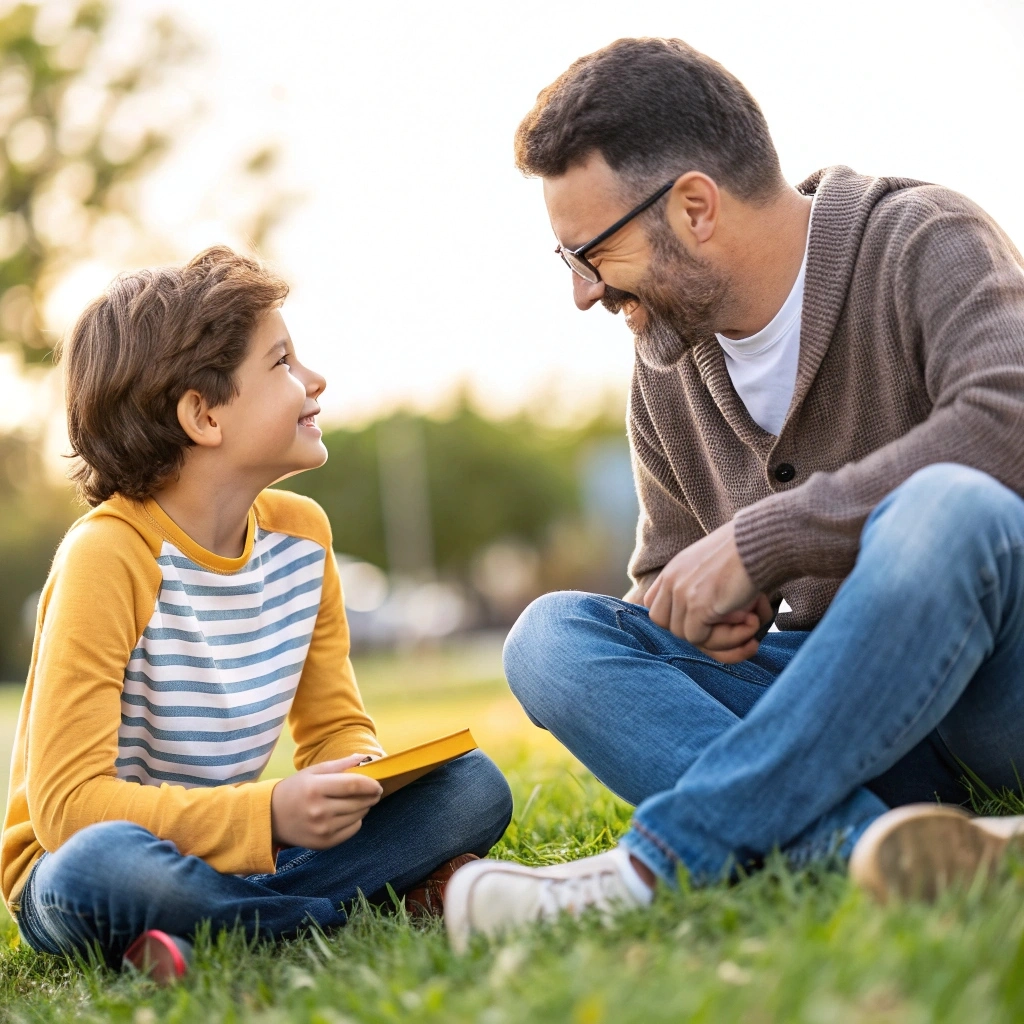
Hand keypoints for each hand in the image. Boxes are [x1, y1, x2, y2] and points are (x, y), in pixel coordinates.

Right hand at [271, 753, 382, 849]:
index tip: (378, 783)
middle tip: (372, 791)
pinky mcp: (324, 843)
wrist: (271, 817)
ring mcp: (322, 830)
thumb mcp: (314, 771)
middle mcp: (319, 811)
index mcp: (315, 788)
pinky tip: (346, 814)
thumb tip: (367, 758)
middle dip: (371, 796)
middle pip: (359, 802)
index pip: (354, 785)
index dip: (371, 784)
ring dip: (364, 807)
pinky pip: (353, 830)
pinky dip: (355, 821)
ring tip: (355, 801)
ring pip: (359, 816)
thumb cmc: (295, 789)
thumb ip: (341, 764)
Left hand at [643, 520, 771, 662]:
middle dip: (698, 632)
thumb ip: (700, 588)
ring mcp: (681, 594)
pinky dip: (732, 638)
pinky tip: (753, 621)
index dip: (676, 619)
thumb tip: (714, 622)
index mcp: (673, 570)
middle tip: (733, 626)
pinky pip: (705, 639)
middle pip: (666, 626)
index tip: (708, 621)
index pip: (653, 606)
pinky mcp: (697, 606)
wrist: (761, 541)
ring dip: (723, 637)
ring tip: (752, 621)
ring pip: (689, 637)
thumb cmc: (748, 553)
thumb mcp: (713, 567)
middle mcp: (672, 581)